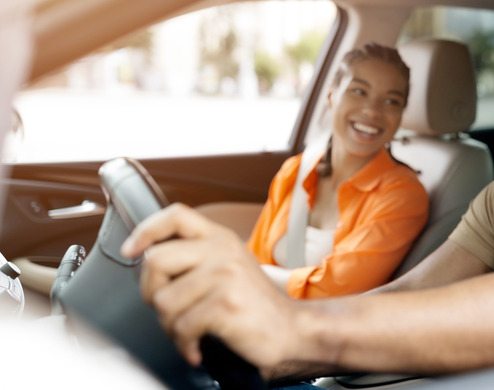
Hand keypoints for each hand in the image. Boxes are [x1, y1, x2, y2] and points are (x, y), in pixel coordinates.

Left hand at [120, 203, 297, 367]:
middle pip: (156, 261)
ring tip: (188, 332)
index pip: (176, 216)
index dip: (147, 230)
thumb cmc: (255, 304)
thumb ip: (197, 257)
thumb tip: (148, 259)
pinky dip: (184, 345)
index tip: (131, 250)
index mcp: (221, 238)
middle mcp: (223, 251)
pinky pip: (181, 326)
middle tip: (168, 310)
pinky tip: (196, 348)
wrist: (292, 330)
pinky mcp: (225, 304)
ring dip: (169, 326)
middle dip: (151, 293)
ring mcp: (225, 276)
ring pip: (163, 301)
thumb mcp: (230, 267)